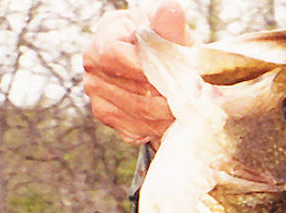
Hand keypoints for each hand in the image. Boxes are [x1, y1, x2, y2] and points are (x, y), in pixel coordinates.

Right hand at [81, 0, 192, 144]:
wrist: (168, 72)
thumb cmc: (170, 47)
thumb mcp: (175, 34)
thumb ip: (170, 25)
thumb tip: (170, 10)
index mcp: (108, 32)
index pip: (113, 54)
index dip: (143, 70)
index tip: (174, 78)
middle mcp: (93, 60)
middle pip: (127, 87)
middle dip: (164, 96)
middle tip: (192, 98)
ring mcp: (95, 89)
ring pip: (135, 111)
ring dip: (166, 115)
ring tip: (187, 109)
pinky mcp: (105, 114)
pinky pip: (133, 128)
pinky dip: (157, 127)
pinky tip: (169, 118)